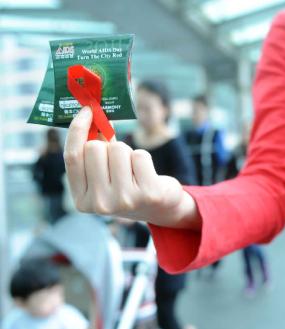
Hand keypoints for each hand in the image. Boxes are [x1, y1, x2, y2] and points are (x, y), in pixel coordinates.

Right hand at [64, 107, 200, 228]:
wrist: (160, 209)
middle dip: (107, 145)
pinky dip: (143, 158)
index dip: (77, 129)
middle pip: (94, 148)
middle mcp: (100, 204)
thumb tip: (91, 113)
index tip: (87, 110)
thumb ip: (93, 150)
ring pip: (118, 149)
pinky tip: (146, 174)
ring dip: (127, 152)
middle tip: (118, 160)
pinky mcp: (148, 194)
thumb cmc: (127, 185)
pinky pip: (139, 155)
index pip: (72, 157)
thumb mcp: (104, 174)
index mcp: (82, 200)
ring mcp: (124, 200)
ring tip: (133, 169)